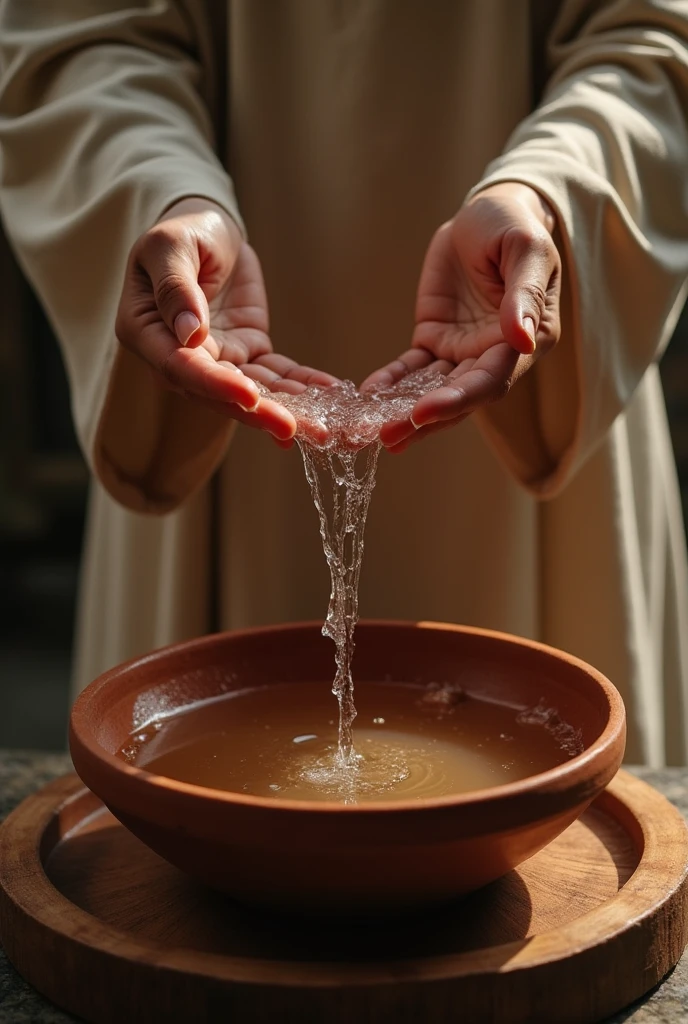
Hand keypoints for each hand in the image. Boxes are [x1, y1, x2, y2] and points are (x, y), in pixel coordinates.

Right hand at [115, 197, 335, 444]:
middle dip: (258, 413)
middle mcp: (179, 358)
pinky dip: (302, 385)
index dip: (216, 385)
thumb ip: (176, 288)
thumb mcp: (170, 246)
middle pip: (219, 393)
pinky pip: (276, 375)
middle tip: (293, 430)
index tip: (249, 395)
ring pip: (252, 392)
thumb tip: (190, 335)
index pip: (181, 368)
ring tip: (320, 428)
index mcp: (148, 333)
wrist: (209, 227)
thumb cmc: (182, 231)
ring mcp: (217, 359)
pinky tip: (328, 393)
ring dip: (286, 410)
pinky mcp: (248, 352)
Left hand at [361, 183, 561, 451]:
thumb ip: (524, 294)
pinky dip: (390, 383)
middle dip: (422, 420)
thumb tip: (522, 340)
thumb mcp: (525, 249)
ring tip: (368, 430)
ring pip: (431, 391)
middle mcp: (494, 355)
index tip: (423, 413)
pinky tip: (367, 395)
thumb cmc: (514, 225)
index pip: (490, 381)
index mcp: (527, 341)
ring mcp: (462, 351)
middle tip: (387, 437)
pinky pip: (410, 369)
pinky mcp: (435, 340)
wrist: (487, 212)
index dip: (458, 400)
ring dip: (401, 412)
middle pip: (457, 398)